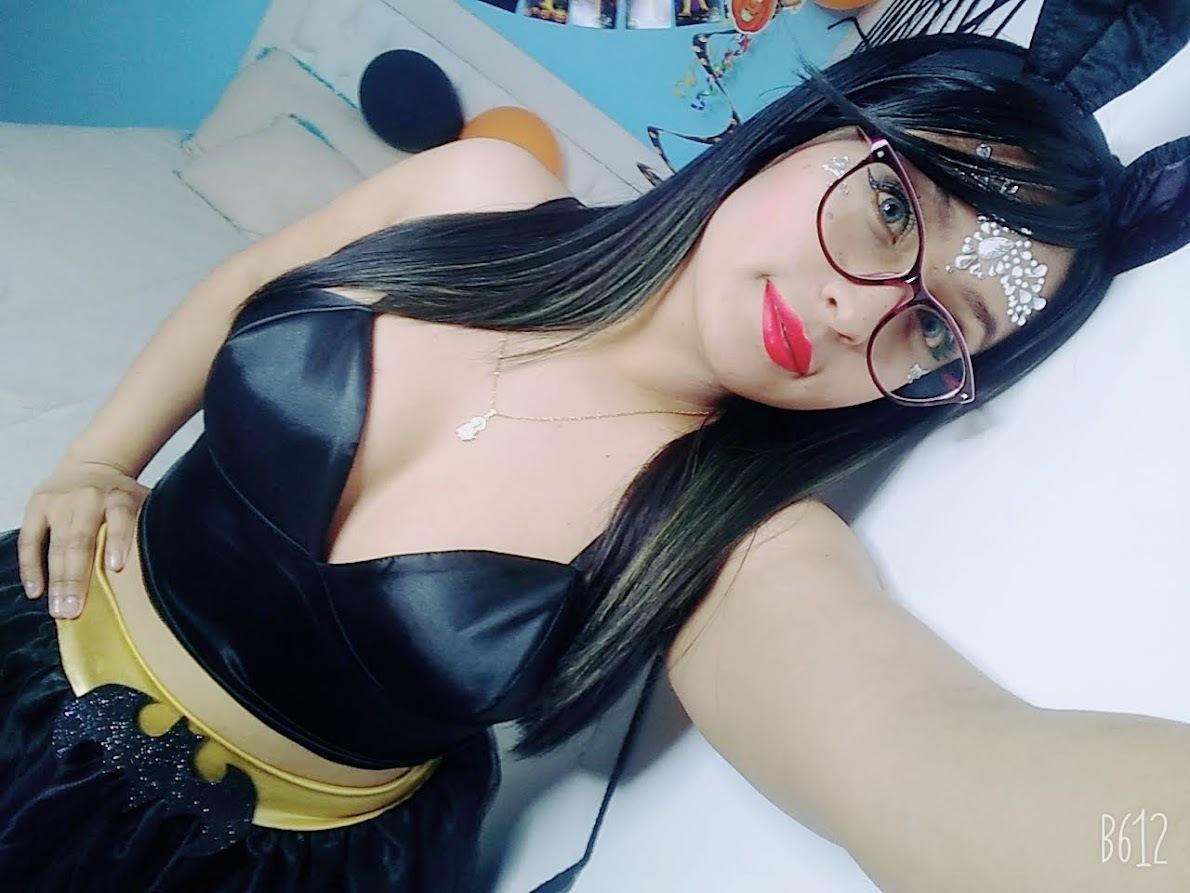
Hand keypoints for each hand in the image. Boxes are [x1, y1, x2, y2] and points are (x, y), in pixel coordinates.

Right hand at [17, 457, 149, 618]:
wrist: (92, 466)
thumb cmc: (122, 497)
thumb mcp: (144, 502)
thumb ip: (152, 526)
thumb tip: (180, 561)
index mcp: (120, 497)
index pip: (121, 518)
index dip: (119, 541)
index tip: (115, 567)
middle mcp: (89, 498)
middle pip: (81, 540)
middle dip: (77, 577)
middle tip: (74, 610)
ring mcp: (60, 502)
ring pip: (56, 544)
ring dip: (56, 580)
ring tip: (59, 609)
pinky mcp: (36, 507)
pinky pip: (30, 541)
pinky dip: (31, 568)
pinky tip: (36, 592)